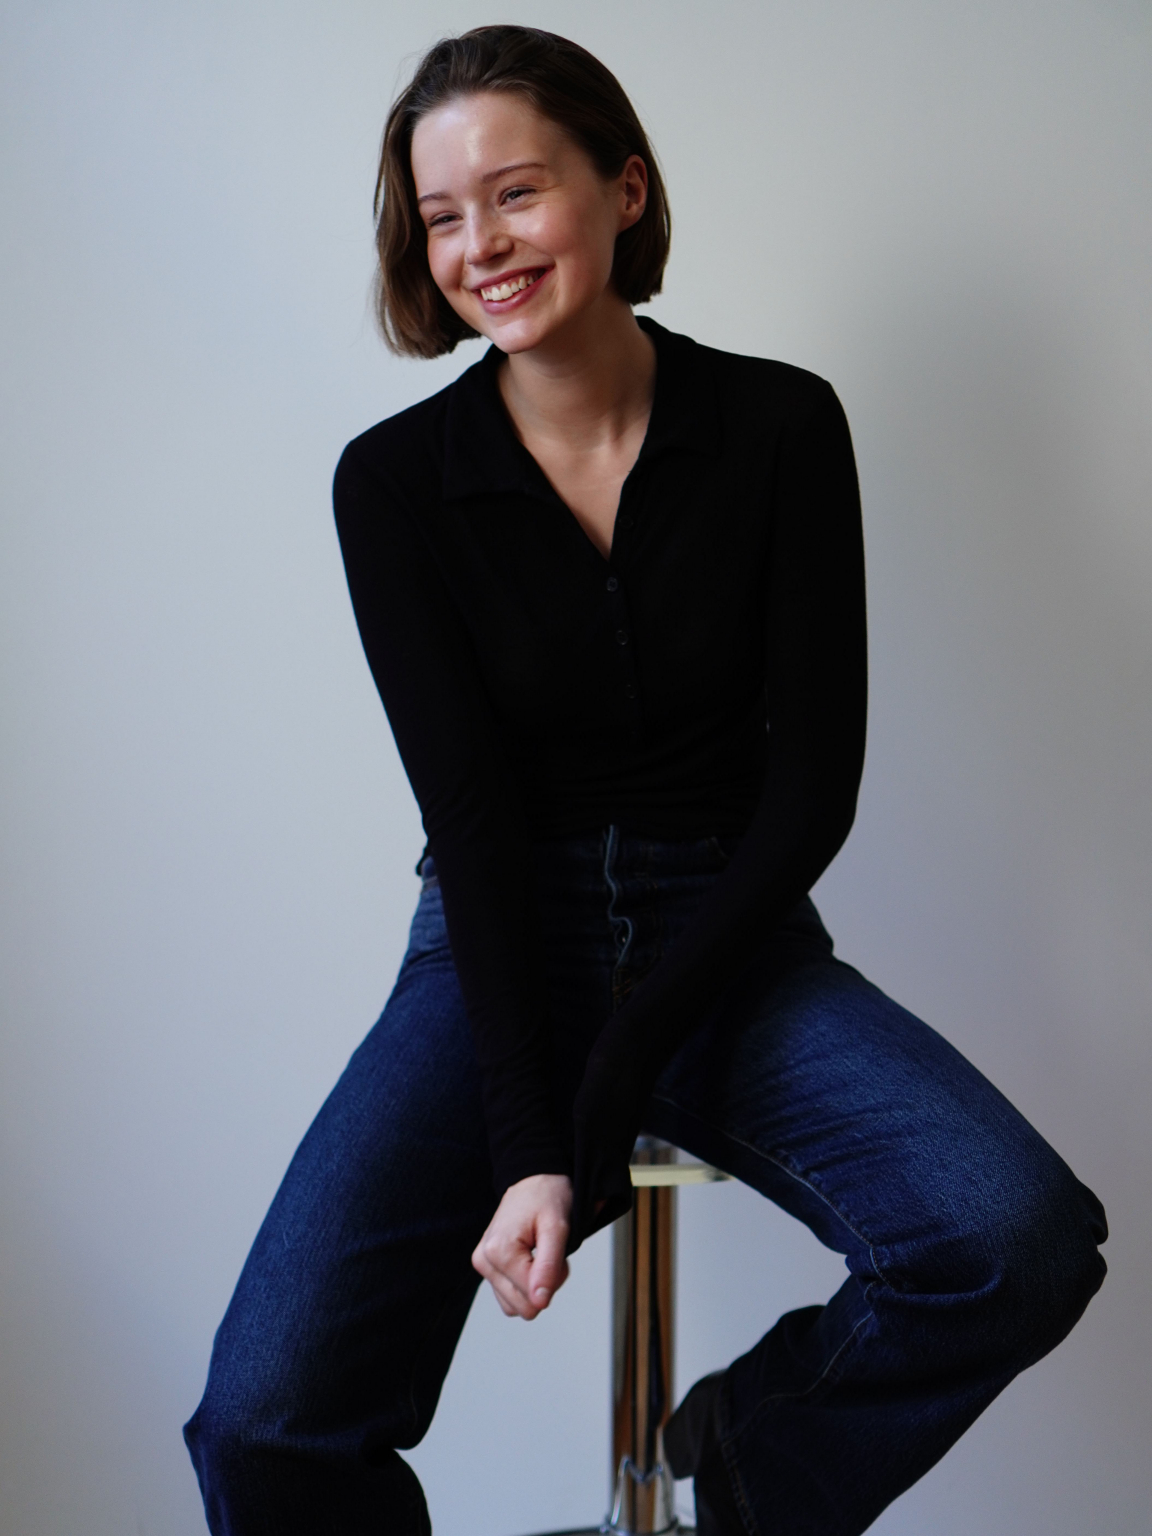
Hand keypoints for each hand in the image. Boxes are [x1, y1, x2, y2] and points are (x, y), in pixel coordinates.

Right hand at [471, 1173, 571, 1319]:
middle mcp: (484, 1260)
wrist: (534, 1178)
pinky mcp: (487, 1266)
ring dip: (535, 1285)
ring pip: (515, 1305)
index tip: (557, 1251)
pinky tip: (530, 1258)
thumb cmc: (546, 1197)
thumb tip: (540, 1302)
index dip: (554, 1279)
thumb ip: (548, 1267)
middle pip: (522, 1307)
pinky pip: (508, 1295)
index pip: (532, 1300)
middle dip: (544, 1284)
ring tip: (540, 1253)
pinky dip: (525, 1282)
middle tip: (550, 1251)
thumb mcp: (557, 1228)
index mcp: (498, 1252)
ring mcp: (483, 1264)